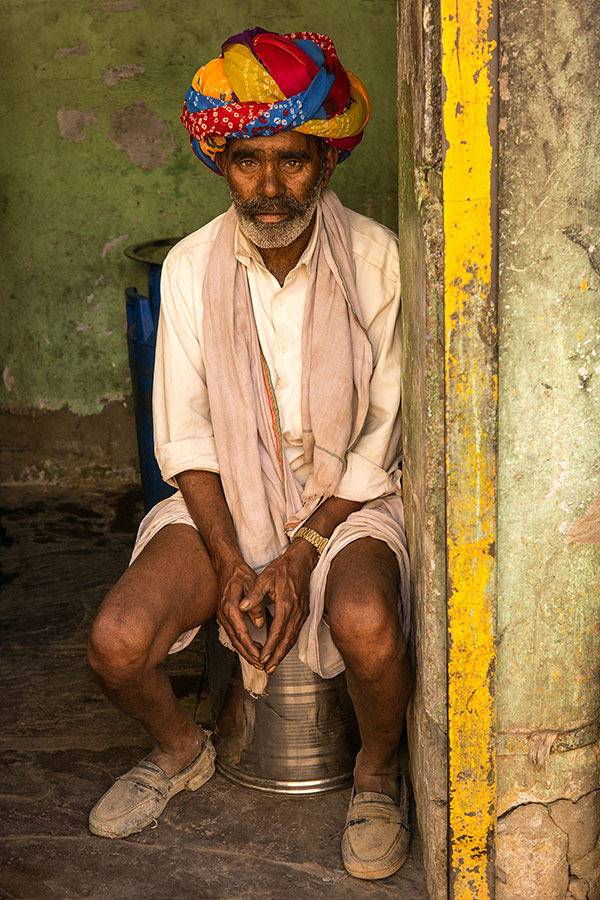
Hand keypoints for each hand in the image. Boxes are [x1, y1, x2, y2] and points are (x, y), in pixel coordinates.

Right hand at [216, 557, 264, 668]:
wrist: (226, 566)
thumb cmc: (240, 574)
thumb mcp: (251, 584)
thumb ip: (256, 603)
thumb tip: (260, 623)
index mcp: (230, 607)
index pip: (241, 633)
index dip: (251, 647)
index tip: (261, 657)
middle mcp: (224, 614)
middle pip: (236, 641)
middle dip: (249, 655)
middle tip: (262, 666)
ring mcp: (223, 617)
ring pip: (234, 640)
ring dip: (246, 652)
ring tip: (258, 662)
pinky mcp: (225, 617)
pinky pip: (234, 634)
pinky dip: (243, 644)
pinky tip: (253, 648)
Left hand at [239, 539, 316, 673]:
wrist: (302, 560)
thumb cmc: (282, 568)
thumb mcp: (265, 577)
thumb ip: (254, 594)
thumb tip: (242, 607)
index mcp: (286, 605)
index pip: (277, 632)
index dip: (270, 647)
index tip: (262, 659)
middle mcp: (296, 612)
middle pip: (287, 640)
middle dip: (277, 657)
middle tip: (268, 670)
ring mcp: (302, 613)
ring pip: (293, 638)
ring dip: (283, 653)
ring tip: (273, 665)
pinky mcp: (304, 612)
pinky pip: (296, 632)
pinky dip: (288, 644)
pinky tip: (282, 649)